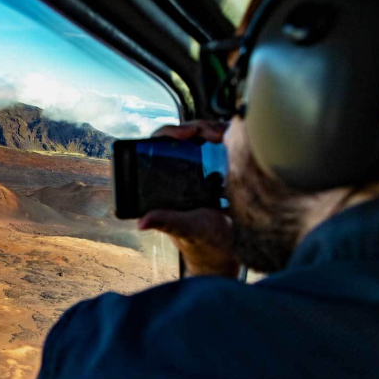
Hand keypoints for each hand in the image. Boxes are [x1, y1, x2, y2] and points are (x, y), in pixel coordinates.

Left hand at [137, 123, 239, 277]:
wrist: (228, 250)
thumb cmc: (203, 241)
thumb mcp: (187, 228)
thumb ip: (168, 222)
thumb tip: (142, 222)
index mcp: (162, 183)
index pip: (158, 145)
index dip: (170, 133)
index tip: (188, 134)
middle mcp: (177, 173)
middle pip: (182, 136)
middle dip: (199, 128)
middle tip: (215, 135)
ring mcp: (198, 170)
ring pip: (202, 137)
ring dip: (214, 130)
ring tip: (225, 136)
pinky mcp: (218, 171)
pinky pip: (220, 146)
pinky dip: (228, 139)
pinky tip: (235, 141)